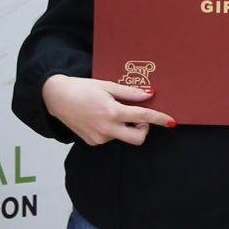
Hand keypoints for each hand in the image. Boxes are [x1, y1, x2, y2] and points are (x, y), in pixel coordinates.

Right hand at [40, 74, 173, 145]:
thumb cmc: (82, 88)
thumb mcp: (107, 85)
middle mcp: (106, 128)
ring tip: (111, 110)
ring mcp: (99, 138)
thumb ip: (130, 93)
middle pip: (138, 138)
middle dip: (144, 129)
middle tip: (138, 116)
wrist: (56, 98)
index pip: (142, 117)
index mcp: (111, 112)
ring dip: (125, 126)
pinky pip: (111, 137)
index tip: (171, 121)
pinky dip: (113, 129)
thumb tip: (149, 94)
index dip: (159, 119)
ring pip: (123, 136)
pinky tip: (101, 118)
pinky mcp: (93, 142)